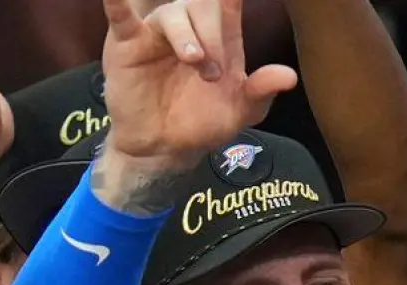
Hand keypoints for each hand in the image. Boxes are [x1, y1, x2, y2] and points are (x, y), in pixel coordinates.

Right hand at [99, 0, 296, 175]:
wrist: (164, 149)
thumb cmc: (202, 124)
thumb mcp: (239, 113)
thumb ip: (261, 91)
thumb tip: (289, 76)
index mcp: (221, 40)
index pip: (230, 8)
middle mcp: (190, 29)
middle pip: (204, 8)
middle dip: (213, 33)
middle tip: (214, 71)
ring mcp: (159, 33)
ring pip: (173, 14)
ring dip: (187, 35)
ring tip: (195, 60)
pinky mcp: (128, 43)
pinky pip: (121, 17)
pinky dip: (117, 3)